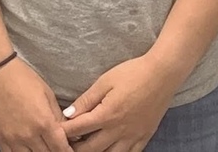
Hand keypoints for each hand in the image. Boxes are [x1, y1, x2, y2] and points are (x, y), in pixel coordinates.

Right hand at [0, 57, 72, 151]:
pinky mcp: (0, 139)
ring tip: (41, 147)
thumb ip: (58, 116)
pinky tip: (26, 149)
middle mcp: (29, 135)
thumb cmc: (24, 78)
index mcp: (44, 122)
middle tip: (55, 146)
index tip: (69, 151)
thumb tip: (68, 132)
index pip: (61, 149)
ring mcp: (13, 139)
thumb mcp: (47, 93)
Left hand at [61, 55, 176, 151]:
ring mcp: (133, 137)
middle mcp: (119, 131)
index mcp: (107, 115)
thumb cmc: (132, 73)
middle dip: (76, 148)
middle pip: (91, 149)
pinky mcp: (144, 138)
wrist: (162, 75)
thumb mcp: (105, 81)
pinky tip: (108, 151)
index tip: (56, 130)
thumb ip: (86, 99)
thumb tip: (68, 114)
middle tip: (66, 144)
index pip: (79, 129)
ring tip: (84, 148)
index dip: (64, 131)